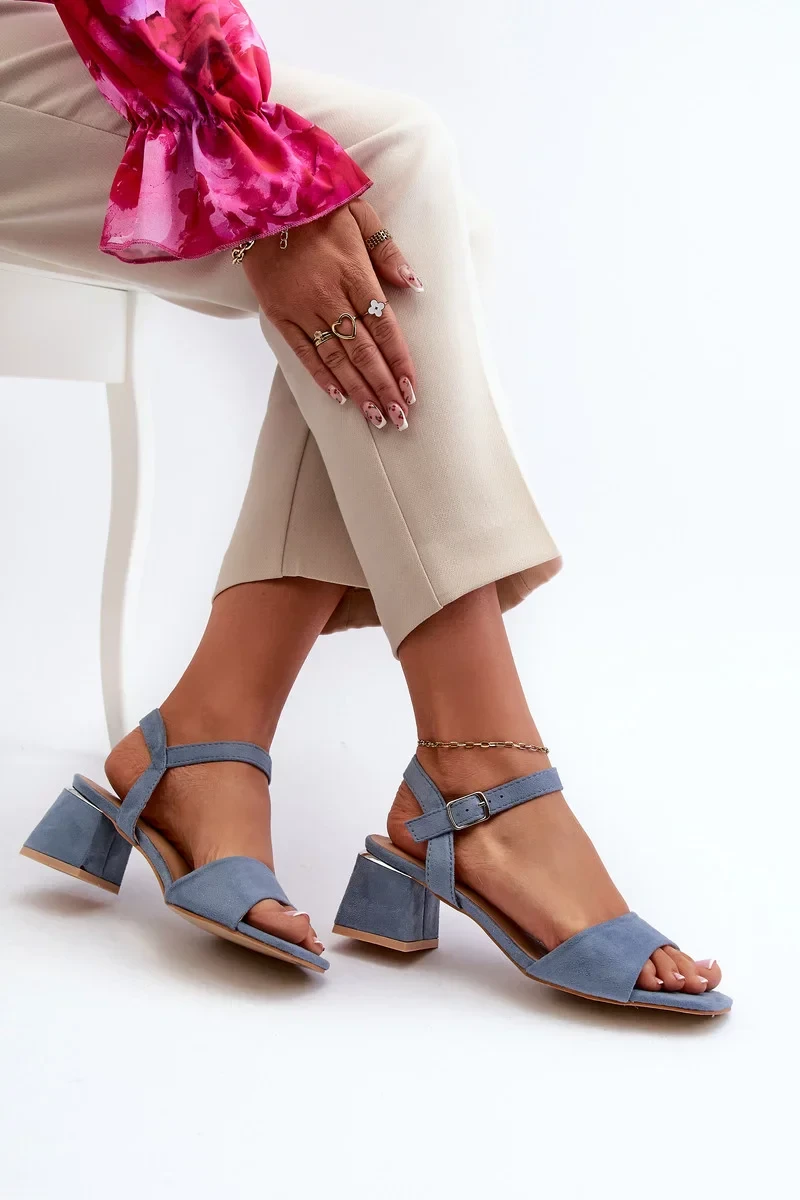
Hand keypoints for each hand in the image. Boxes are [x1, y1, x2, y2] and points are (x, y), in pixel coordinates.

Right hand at [242, 199, 420, 429]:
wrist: (260, 199)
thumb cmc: (316, 205)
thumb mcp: (359, 213)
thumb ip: (388, 250)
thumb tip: (414, 284)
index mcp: (354, 271)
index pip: (384, 325)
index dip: (399, 360)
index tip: (412, 389)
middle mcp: (330, 295)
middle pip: (364, 350)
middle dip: (384, 387)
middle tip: (400, 417)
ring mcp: (302, 308)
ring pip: (336, 358)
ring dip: (358, 390)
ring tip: (376, 417)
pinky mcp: (278, 314)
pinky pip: (303, 352)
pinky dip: (321, 376)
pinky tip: (339, 397)